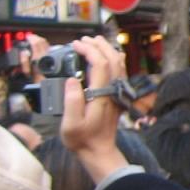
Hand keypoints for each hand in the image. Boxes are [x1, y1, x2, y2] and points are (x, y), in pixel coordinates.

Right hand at [61, 36, 127, 182]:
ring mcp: (117, 93)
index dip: (89, 50)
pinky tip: (104, 57)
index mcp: (102, 95)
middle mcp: (113, 91)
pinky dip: (112, 59)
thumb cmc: (82, 139)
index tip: (75, 44)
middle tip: (84, 39)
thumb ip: (71, 101)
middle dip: (99, 45)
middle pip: (112, 59)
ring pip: (119, 64)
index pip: (100, 64)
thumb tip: (72, 79)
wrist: (99, 151)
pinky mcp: (117, 95)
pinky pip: (119, 72)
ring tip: (94, 42)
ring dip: (107, 50)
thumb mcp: (70, 124)